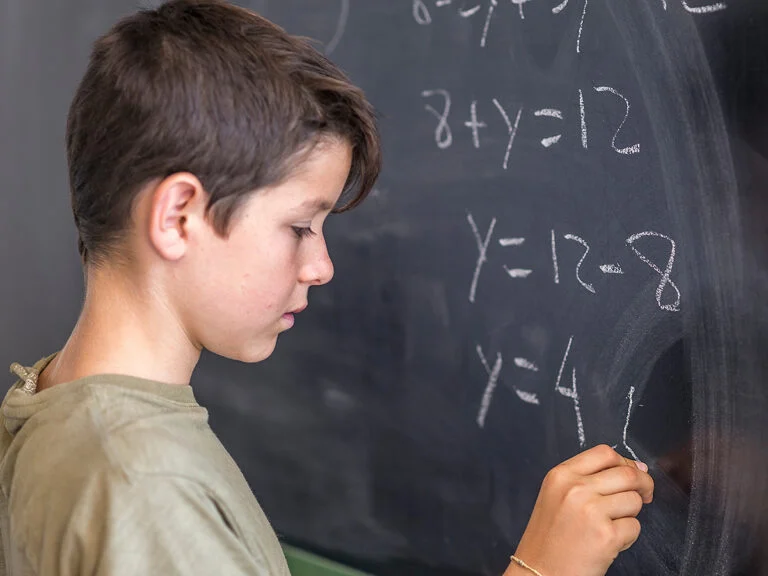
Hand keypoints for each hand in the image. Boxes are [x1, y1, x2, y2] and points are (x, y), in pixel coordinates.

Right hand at [504, 444, 653, 575]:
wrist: (539, 572)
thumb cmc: (550, 537)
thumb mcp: (556, 495)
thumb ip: (588, 479)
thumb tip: (637, 468)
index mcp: (561, 475)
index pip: (605, 452)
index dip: (626, 462)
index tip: (633, 473)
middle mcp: (575, 488)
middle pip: (627, 473)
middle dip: (644, 484)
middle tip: (644, 496)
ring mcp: (591, 511)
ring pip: (634, 500)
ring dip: (631, 514)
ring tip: (611, 526)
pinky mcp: (606, 535)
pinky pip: (634, 527)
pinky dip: (627, 537)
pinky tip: (608, 543)